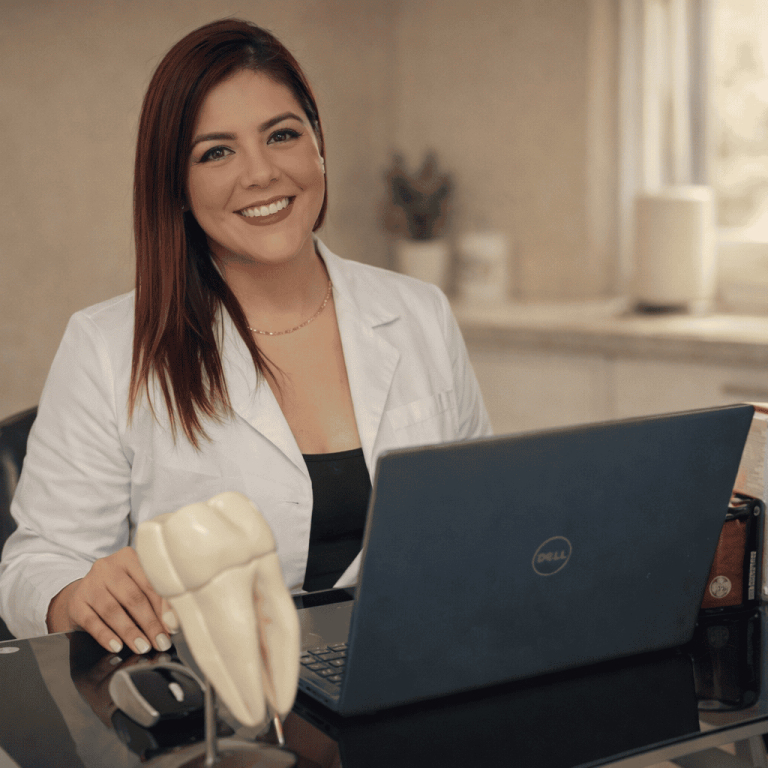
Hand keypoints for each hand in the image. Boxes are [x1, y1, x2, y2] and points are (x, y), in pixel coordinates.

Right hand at [46, 547, 177, 654]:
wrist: (82, 594)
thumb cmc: (118, 591)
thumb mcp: (137, 587)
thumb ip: (155, 600)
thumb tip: (172, 623)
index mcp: (129, 557)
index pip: (150, 582)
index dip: (164, 607)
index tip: (172, 626)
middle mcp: (107, 567)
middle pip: (133, 597)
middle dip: (150, 623)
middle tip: (160, 642)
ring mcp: (89, 584)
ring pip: (113, 611)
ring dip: (130, 632)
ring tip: (143, 646)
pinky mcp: (76, 603)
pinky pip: (92, 622)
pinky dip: (106, 636)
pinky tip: (117, 646)